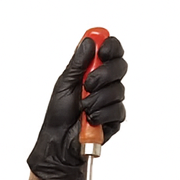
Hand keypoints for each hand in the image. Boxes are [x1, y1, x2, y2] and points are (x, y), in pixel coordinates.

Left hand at [26, 36, 126, 179]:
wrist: (59, 139)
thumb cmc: (60, 113)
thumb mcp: (65, 83)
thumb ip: (78, 62)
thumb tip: (89, 40)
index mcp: (94, 71)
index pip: (112, 51)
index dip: (111, 47)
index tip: (103, 50)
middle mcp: (106, 83)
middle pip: (120, 66)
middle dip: (103, 75)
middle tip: (88, 84)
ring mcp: (113, 100)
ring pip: (117, 90)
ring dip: (96, 99)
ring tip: (83, 108)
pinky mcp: (116, 117)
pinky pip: (116, 110)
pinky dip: (100, 114)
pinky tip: (90, 119)